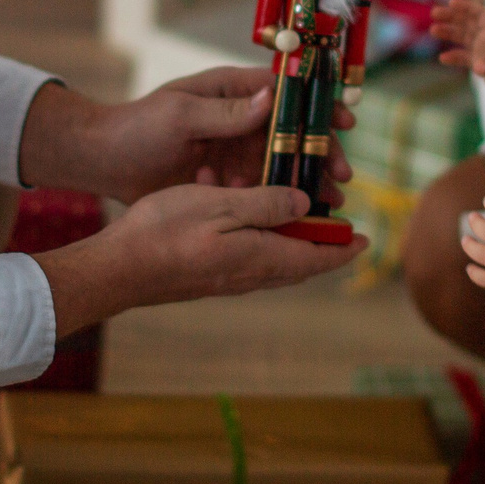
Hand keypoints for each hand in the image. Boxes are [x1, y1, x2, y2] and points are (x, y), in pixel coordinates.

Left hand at [17, 70, 352, 205]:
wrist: (104, 163)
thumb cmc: (136, 128)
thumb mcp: (179, 115)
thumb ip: (224, 112)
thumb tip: (270, 100)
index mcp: (232, 91)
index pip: (287, 92)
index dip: (318, 106)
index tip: (344, 122)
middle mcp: (240, 119)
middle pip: (293, 133)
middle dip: (320, 154)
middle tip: (342, 177)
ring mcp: (235, 151)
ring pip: (283, 165)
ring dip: (306, 182)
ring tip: (330, 204)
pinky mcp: (227, 180)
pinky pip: (262, 191)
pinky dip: (279, 203)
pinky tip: (296, 220)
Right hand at [32, 183, 363, 334]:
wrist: (118, 269)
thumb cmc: (166, 232)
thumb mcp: (222, 206)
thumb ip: (268, 204)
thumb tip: (306, 206)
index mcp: (261, 257)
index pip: (316, 257)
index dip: (343, 248)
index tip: (365, 240)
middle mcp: (250, 275)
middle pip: (299, 263)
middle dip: (323, 246)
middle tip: (340, 229)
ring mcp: (228, 279)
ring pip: (275, 262)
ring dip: (292, 241)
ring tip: (298, 218)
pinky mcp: (209, 277)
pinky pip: (250, 259)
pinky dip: (262, 239)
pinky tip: (247, 221)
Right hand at [431, 0, 484, 104]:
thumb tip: (478, 67)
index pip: (478, 12)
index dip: (465, 6)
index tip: (451, 3)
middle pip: (466, 22)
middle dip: (451, 16)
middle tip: (434, 14)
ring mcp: (482, 50)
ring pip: (461, 37)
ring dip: (448, 33)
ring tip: (434, 30)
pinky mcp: (480, 64)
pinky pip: (462, 57)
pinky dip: (453, 57)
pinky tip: (443, 59)